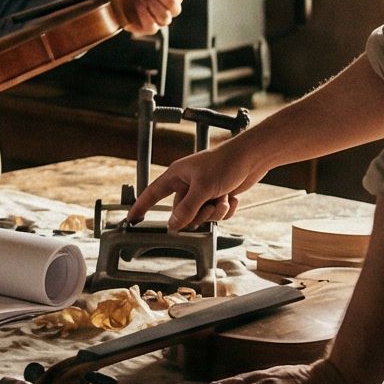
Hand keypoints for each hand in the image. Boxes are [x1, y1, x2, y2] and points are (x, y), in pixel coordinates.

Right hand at [129, 130, 269, 230]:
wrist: (252, 157)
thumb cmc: (225, 163)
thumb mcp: (203, 189)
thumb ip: (186, 209)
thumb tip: (173, 225)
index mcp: (176, 176)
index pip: (152, 194)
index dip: (141, 207)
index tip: (131, 220)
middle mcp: (187, 184)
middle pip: (182, 213)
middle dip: (198, 214)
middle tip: (209, 205)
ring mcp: (203, 191)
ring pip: (201, 216)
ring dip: (214, 212)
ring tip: (223, 198)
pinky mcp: (217, 196)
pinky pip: (216, 215)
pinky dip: (225, 210)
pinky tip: (231, 198)